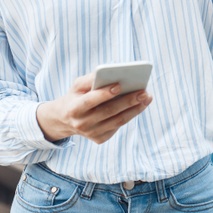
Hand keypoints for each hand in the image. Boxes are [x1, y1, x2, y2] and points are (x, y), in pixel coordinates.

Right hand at [36, 72, 152, 143]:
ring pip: (117, 121)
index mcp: (74, 108)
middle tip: (144, 92)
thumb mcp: (77, 85)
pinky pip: (118, 126)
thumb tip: (111, 73)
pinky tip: (139, 106)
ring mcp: (91, 133)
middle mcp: (82, 123)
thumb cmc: (76, 96)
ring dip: (135, 109)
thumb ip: (91, 79)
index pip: (90, 101)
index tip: (119, 85)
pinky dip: (130, 115)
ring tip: (147, 98)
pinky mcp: (100, 139)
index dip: (104, 94)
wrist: (65, 120)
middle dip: (128, 101)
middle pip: (109, 111)